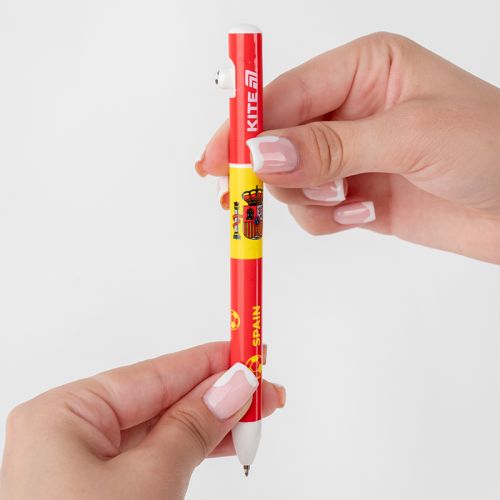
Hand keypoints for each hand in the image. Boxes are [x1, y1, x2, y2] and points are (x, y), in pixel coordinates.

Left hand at [0, 342, 284, 499]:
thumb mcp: (149, 481)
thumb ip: (193, 426)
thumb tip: (233, 384)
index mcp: (65, 413)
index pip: (156, 372)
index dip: (209, 360)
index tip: (249, 350)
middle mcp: (70, 431)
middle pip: (162, 398)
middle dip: (217, 394)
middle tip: (264, 387)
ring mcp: (83, 461)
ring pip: (162, 428)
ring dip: (211, 423)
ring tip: (255, 416)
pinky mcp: (99, 486)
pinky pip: (154, 454)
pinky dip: (192, 448)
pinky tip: (223, 440)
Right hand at [198, 32, 499, 263]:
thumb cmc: (493, 148)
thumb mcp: (409, 136)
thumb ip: (329, 146)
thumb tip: (262, 153)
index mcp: (361, 69)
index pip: (283, 95)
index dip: (247, 127)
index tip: (219, 158)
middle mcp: (348, 110)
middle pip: (277, 140)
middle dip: (278, 170)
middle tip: (273, 191)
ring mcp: (348, 155)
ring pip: (290, 181)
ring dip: (310, 199)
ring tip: (350, 199)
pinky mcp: (352, 194)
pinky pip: (312, 211)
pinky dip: (328, 219)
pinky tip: (364, 213)